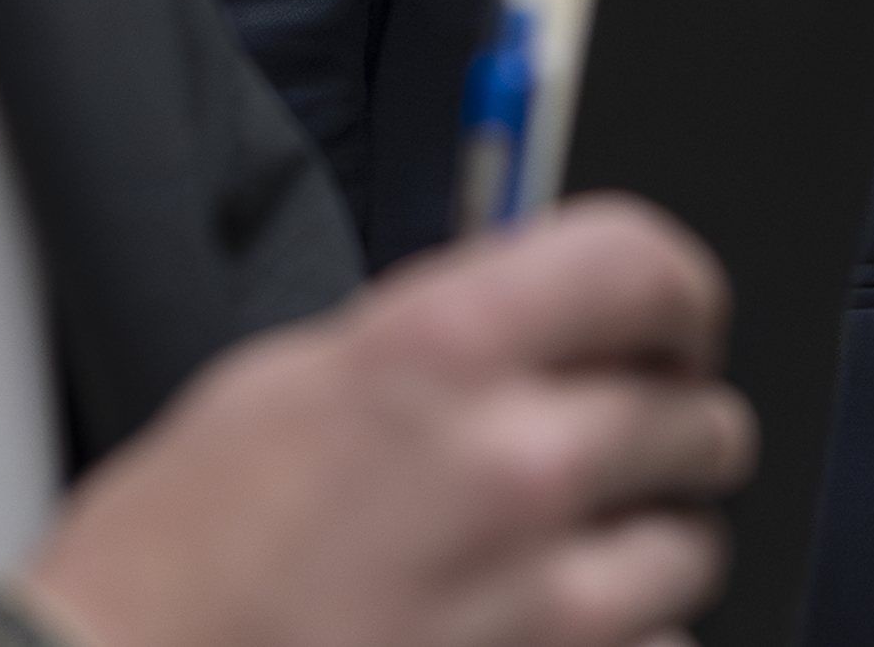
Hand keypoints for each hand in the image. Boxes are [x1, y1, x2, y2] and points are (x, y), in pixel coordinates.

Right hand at [1, 194, 754, 646]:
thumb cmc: (173, 567)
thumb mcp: (287, 385)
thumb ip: (436, 340)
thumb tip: (536, 318)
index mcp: (441, 353)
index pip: (645, 265)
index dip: (674, 294)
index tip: (671, 324)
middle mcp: (514, 467)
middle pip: (699, 418)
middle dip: (659, 435)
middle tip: (597, 456)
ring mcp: (543, 605)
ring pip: (690, 550)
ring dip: (639, 557)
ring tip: (542, 567)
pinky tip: (524, 640)